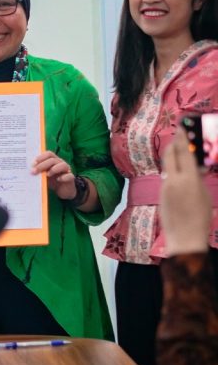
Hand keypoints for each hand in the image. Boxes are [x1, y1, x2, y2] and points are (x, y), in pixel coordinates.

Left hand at [31, 150, 76, 198]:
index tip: (32, 164)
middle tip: (34, 171)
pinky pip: (69, 176)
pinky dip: (64, 177)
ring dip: (54, 169)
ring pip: (63, 165)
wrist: (63, 190)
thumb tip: (27, 171)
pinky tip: (58, 179)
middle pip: (53, 160)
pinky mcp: (71, 178)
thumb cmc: (51, 180)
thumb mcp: (43, 176)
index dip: (41, 157)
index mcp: (53, 160)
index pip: (48, 154)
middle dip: (42, 165)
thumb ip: (38, 172)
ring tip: (47, 175)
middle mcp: (60, 163)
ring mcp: (67, 170)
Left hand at [161, 129, 211, 255]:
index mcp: (188, 179)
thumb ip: (198, 179)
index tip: (181, 127)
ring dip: (172, 155)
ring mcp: (165, 187)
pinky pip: (167, 177)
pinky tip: (178, 170)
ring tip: (179, 148)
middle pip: (170, 155)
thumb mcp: (204, 195)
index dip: (182, 138)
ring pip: (167, 165)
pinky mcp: (161, 194)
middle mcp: (174, 180)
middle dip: (174, 143)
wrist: (184, 237)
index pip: (184, 153)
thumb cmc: (201, 218)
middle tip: (178, 133)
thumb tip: (195, 167)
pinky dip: (172, 169)